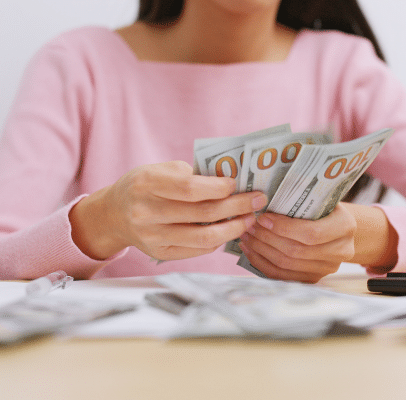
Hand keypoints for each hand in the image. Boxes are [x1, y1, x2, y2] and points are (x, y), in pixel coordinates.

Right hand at [70, 160, 267, 261]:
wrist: (114, 214)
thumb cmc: (145, 186)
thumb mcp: (159, 169)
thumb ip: (191, 174)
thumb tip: (232, 182)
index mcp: (146, 183)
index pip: (189, 188)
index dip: (218, 187)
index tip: (237, 184)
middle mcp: (146, 212)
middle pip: (201, 212)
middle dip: (236, 206)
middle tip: (258, 200)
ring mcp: (152, 236)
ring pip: (203, 236)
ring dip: (234, 227)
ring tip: (250, 218)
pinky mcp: (160, 254)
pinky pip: (198, 249)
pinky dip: (219, 239)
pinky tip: (231, 230)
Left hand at [237, 203, 357, 282]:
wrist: (338, 229)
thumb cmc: (324, 208)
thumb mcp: (321, 198)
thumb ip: (301, 199)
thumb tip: (262, 199)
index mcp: (345, 226)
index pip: (312, 233)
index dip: (284, 228)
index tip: (263, 217)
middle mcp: (341, 251)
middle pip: (297, 251)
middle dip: (268, 238)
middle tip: (249, 226)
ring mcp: (328, 268)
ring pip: (287, 265)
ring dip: (262, 251)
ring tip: (247, 236)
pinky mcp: (314, 279)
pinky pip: (283, 276)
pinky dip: (263, 263)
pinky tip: (250, 251)